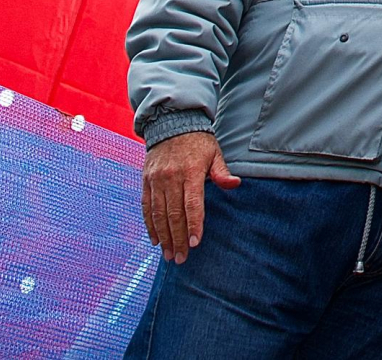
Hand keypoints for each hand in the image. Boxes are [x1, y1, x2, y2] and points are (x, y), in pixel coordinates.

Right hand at [141, 130, 240, 262]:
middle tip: (181, 258)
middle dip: (178, 239)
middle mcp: (171, 177)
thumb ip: (222, 172)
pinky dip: (150, 225)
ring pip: (158, 214)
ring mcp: (156, 180)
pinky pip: (146, 207)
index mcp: (191, 171)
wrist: (172, 123)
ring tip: (169, 255)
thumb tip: (236, 184)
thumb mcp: (214, 152)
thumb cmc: (198, 141)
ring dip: (163, 237)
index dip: (193, 225)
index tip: (195, 244)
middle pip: (174, 214)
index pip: (192, 204)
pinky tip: (155, 240)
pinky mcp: (146, 181)